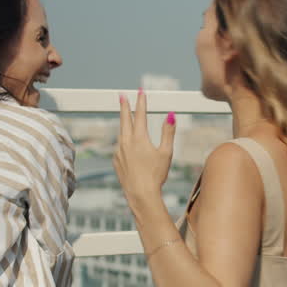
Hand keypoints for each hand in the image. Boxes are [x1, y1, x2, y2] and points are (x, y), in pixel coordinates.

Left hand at [114, 90, 174, 209]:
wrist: (140, 194)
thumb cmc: (156, 174)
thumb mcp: (166, 153)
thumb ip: (168, 132)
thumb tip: (171, 115)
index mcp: (139, 138)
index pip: (140, 115)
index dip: (141, 102)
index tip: (141, 92)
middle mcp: (126, 142)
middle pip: (124, 119)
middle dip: (124, 106)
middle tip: (122, 96)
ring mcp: (118, 151)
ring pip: (121, 133)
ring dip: (124, 124)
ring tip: (126, 118)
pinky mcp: (116, 160)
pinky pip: (119, 147)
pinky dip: (124, 142)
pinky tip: (129, 147)